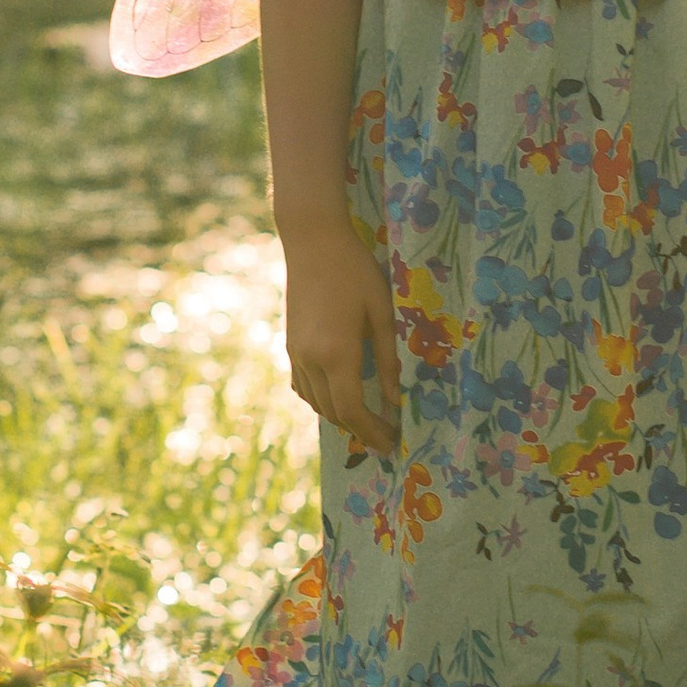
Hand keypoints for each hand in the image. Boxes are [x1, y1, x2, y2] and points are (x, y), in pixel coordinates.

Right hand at [281, 219, 399, 449]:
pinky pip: (303, 387)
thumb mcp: (381, 313)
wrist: (313, 242)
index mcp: (336, 354)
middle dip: (359, 430)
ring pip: (315, 402)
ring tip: (367, 421)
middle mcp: (310, 360)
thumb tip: (396, 400)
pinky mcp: (290, 346)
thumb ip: (389, 360)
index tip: (391, 443)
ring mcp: (295, 354)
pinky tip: (338, 396)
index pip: (353, 410)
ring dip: (340, 417)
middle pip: (333, 413)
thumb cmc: (355, 272)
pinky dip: (321, 400)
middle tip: (385, 437)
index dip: (372, 432)